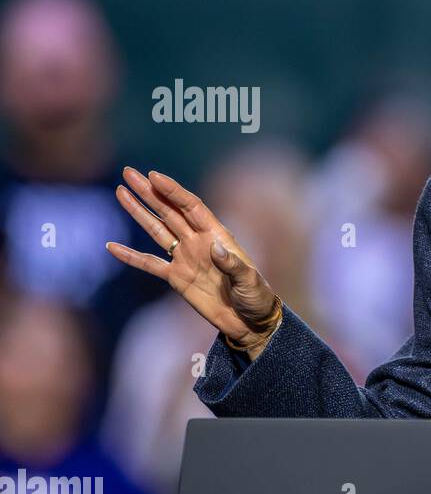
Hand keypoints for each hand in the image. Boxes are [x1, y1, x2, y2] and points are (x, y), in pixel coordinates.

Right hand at [106, 167, 280, 357]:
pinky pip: (149, 264)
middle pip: (169, 211)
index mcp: (217, 236)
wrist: (249, 321)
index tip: (153, 176)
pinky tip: (111, 247)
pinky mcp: (176, 277)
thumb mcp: (250, 281)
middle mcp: (198, 241)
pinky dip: (131, 256)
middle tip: (128, 172)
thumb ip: (233, 265)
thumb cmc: (256, 297)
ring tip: (120, 192)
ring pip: (157, 229)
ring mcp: (185, 257)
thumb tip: (215, 249)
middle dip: (149, 192)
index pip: (191, 206)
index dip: (173, 191)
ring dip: (138, 212)